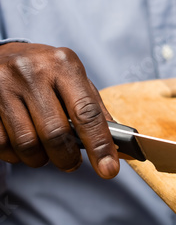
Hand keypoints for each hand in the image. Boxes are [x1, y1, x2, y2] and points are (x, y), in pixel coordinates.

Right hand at [0, 43, 119, 177]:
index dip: (100, 146)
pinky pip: (2, 145)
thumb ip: (93, 109)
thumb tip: (116, 147)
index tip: (109, 170)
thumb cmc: (44, 72)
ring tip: (45, 153)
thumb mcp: (72, 79)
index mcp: (63, 64)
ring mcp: (4, 85)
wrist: (1, 54)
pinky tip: (21, 146)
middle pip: (55, 134)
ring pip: (27, 144)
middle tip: (71, 163)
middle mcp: (32, 71)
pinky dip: (16, 156)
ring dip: (40, 159)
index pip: (87, 113)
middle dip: (67, 159)